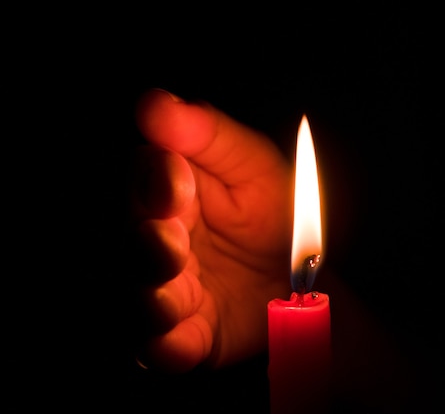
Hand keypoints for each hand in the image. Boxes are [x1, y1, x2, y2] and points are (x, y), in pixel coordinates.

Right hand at [130, 88, 292, 371]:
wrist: (304, 275)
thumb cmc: (274, 212)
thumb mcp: (254, 167)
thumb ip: (210, 136)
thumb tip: (156, 102)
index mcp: (172, 193)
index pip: (145, 180)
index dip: (155, 182)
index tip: (176, 181)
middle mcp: (160, 241)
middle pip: (132, 243)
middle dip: (148, 245)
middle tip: (171, 241)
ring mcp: (168, 291)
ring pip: (137, 299)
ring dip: (150, 299)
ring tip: (173, 295)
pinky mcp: (185, 336)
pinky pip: (162, 350)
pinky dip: (167, 349)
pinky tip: (180, 342)